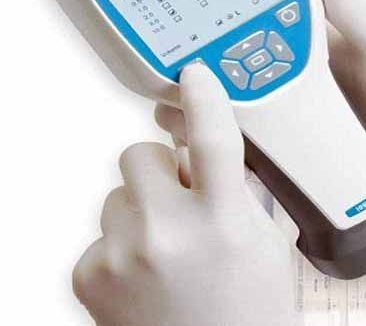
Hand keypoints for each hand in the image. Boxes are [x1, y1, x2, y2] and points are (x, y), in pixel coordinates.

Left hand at [73, 64, 299, 325]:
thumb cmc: (248, 310)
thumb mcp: (265, 241)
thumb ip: (238, 187)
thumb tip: (204, 146)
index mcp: (225, 223)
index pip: (214, 141)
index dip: (205, 99)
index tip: (195, 73)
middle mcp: (170, 234)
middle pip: (141, 153)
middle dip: (160, 168)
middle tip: (180, 199)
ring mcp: (123, 254)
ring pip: (118, 192)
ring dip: (140, 207)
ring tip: (165, 247)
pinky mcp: (90, 274)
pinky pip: (101, 228)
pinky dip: (121, 241)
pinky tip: (145, 272)